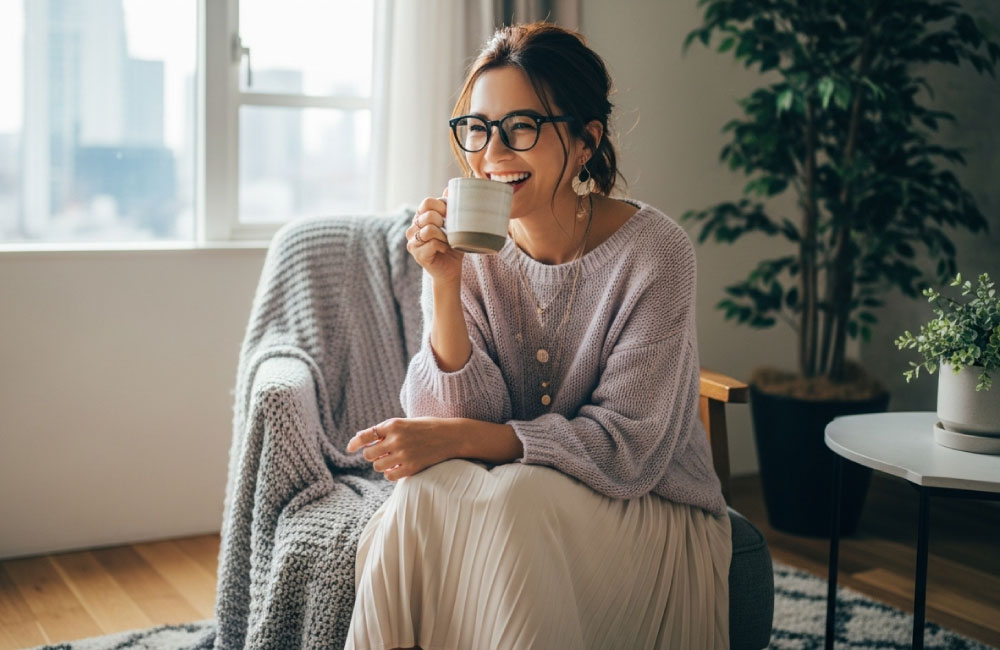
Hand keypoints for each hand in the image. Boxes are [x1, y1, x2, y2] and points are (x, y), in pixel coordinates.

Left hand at [346, 417, 463, 480]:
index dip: (355, 443)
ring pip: (377, 466)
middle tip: (379, 454)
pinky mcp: (411, 467)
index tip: (349, 448)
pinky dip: (389, 473)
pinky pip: (389, 476)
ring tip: (390, 460)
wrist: (451, 436)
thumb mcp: (405, 423)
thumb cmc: (426, 427)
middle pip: (369, 454)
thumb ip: (385, 430)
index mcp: (394, 424)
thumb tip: (360, 439)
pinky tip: (396, 468)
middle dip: (371, 455)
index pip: (366, 435)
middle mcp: (396, 439)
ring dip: (380, 464)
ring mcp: (404, 454)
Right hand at [406, 190, 463, 285]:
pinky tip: (445, 249)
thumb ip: (451, 206)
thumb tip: (450, 187)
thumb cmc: (453, 246)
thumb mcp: (454, 224)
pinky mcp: (417, 254)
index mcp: (420, 217)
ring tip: (447, 241)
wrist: (451, 269)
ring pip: (429, 230)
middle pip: (428, 216)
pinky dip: (443, 246)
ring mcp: (412, 242)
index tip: (450, 215)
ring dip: (444, 236)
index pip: (427, 203)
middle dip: (444, 222)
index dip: (441, 206)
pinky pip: (432, 243)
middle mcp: (413, 228)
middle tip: (449, 231)